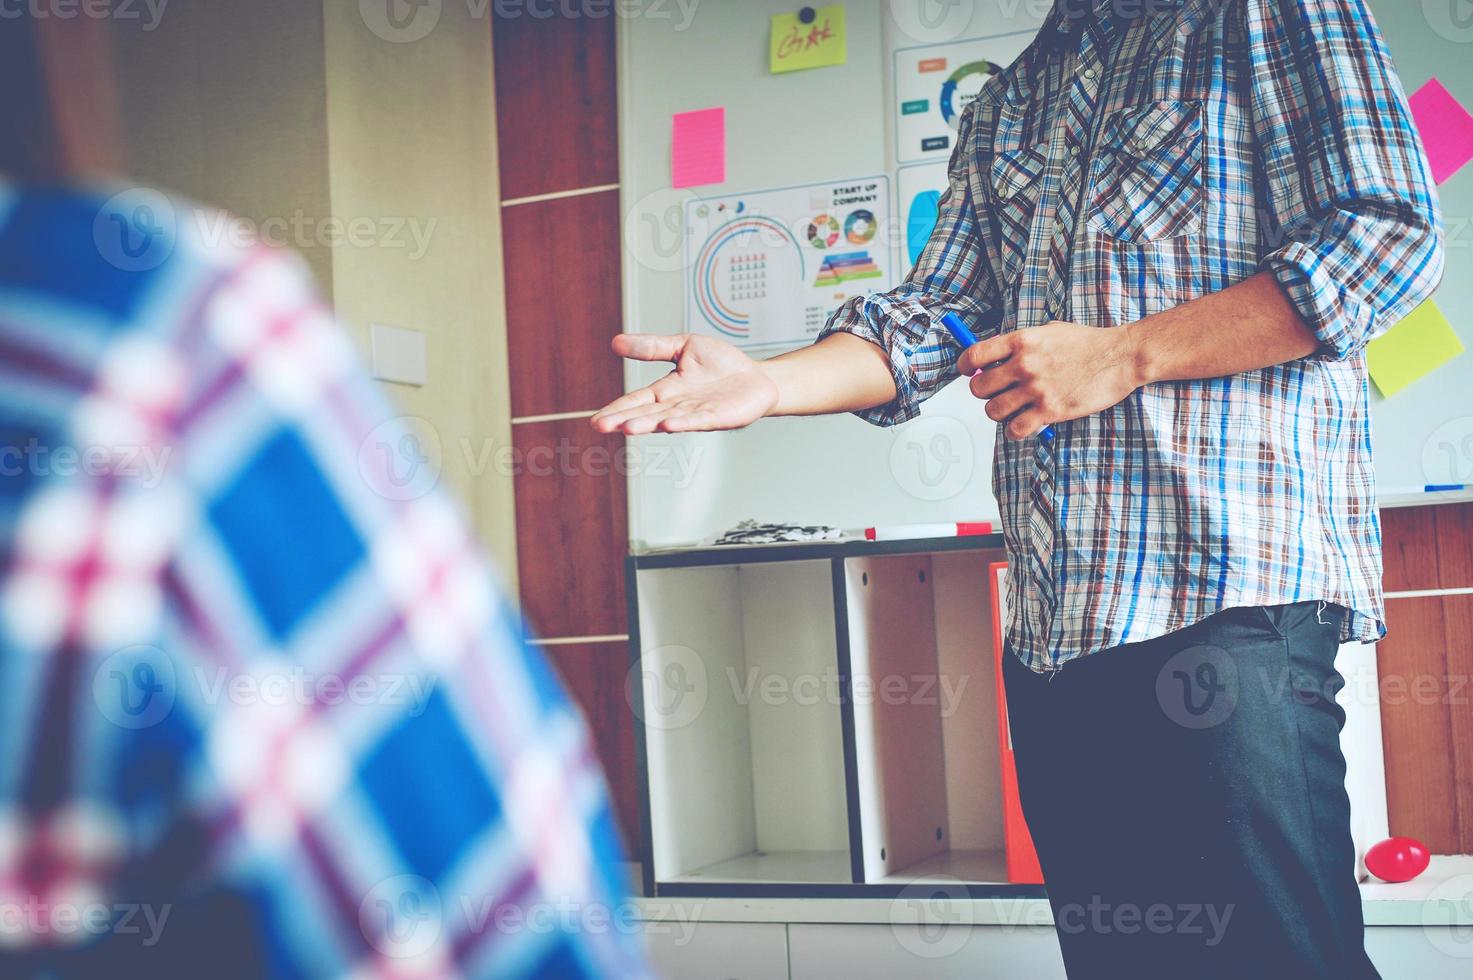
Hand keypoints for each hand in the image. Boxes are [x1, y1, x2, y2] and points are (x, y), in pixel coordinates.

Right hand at [591, 333, 779, 434]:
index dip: (617, 409)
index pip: (636, 400)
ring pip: (667, 419)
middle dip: (624, 419)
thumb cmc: (722, 364)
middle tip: (601, 426)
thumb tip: (616, 342)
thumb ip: (652, 347)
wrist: (757, 377)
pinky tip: (667, 425)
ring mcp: (697, 412)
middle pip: (646, 413)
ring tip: (627, 428)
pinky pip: (698, 420)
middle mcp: (678, 405)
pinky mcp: (718, 416)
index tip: (597, 419)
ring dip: (648, 424)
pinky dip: (683, 423)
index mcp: (667, 390)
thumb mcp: (683, 347)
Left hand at [957, 321, 1143, 438]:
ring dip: (999, 413)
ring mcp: (1036, 389)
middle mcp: (1024, 364)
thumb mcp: (1048, 332)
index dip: (965, 367)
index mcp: (1021, 341)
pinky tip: (1024, 424)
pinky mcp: (1050, 411)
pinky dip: (1015, 431)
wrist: (1120, 356)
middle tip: (998, 393)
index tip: (969, 372)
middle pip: (980, 388)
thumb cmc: (1087, 343)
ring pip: (994, 411)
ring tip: (1013, 409)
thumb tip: (993, 361)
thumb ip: (1020, 346)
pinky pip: (1015, 430)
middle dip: (985, 393)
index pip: (974, 355)